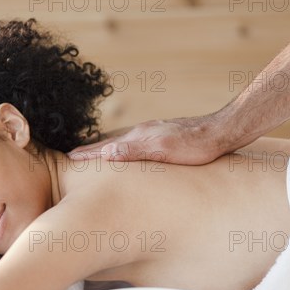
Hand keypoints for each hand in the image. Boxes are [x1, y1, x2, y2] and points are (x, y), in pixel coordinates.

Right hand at [67, 116, 225, 164]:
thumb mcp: (163, 151)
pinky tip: (130, 149)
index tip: (68, 158)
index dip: (87, 154)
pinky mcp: (165, 134)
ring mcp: (154, 132)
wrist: (221, 131)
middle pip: (110, 142)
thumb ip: (134, 151)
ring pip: (123, 141)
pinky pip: (136, 142)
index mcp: (139, 137)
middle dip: (92, 149)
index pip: (106, 147)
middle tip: (74, 155)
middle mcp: (143, 132)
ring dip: (107, 147)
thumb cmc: (195, 146)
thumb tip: (104, 152)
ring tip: (97, 152)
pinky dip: (124, 146)